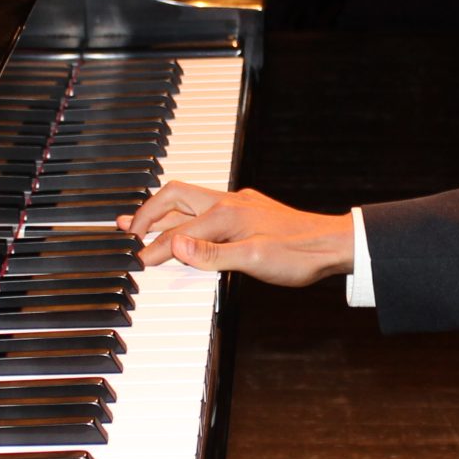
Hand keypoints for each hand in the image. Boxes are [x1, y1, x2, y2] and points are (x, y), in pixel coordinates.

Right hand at [117, 183, 353, 283]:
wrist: (332, 245)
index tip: (135, 261)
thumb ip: (210, 254)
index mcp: (224, 215)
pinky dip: (185, 215)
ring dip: (164, 211)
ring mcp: (238, 204)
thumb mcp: (252, 261)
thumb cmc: (298, 255)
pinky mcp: (248, 211)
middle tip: (126, 228)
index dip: (153, 249)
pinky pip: (206, 207)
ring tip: (141, 222)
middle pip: (174, 198)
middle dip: (147, 212)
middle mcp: (227, 203)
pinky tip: (185, 223)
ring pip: (189, 201)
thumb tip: (174, 244)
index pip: (176, 232)